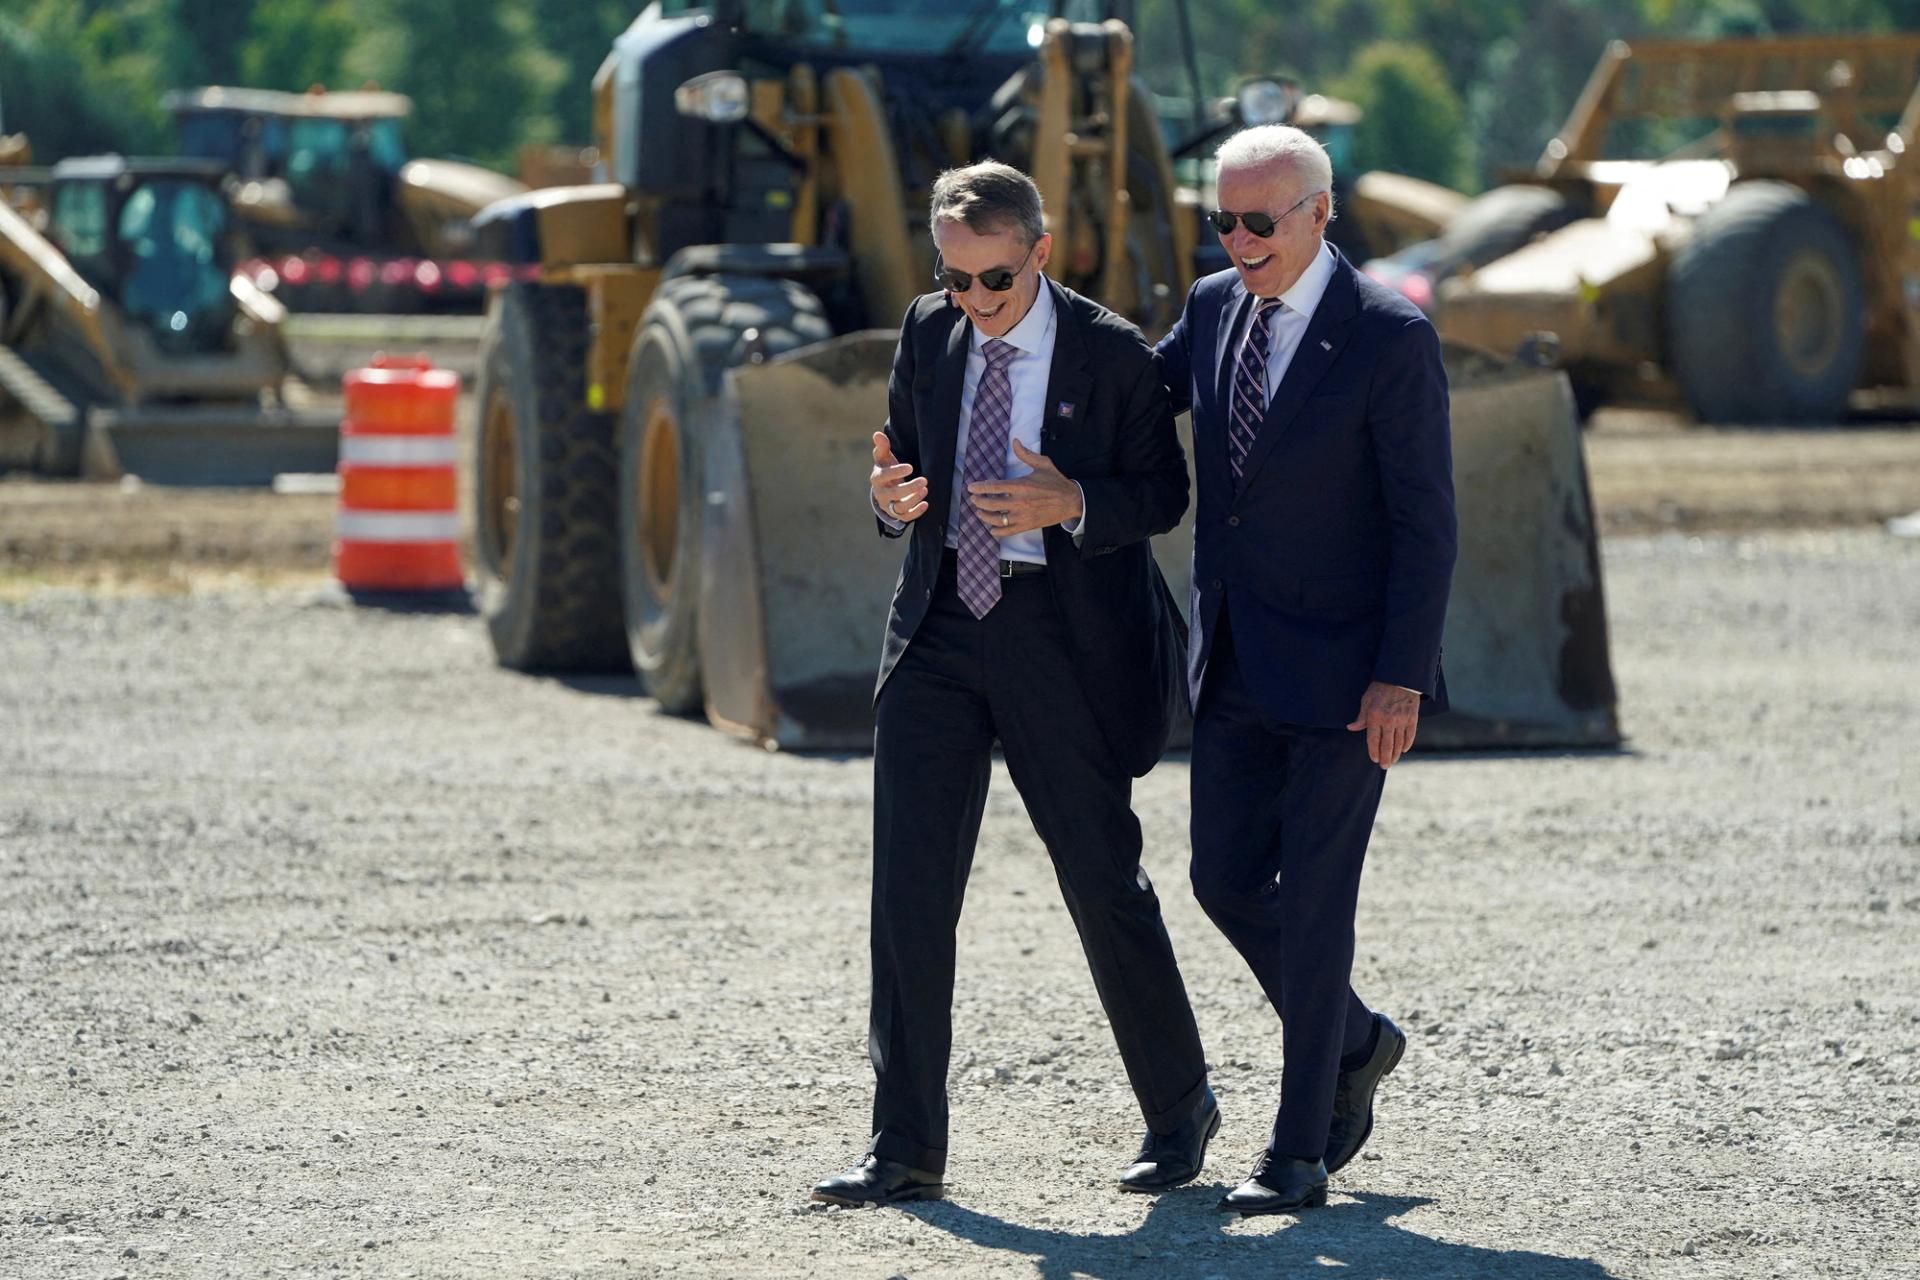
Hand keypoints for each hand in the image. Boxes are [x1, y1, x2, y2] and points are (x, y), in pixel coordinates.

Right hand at [870, 431, 928, 521]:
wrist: (885, 488)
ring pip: (899, 507)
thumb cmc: (886, 468)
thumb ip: (882, 446)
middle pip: (894, 494)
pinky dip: (916, 513)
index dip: (896, 472)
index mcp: (877, 478)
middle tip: (924, 480)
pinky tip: (925, 504)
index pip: (884, 476)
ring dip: (913, 500)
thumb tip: (878, 434)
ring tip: (925, 489)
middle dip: (909, 488)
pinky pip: (906, 517)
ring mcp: (889, 505)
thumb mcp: (883, 457)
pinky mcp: (898, 514)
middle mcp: (881, 494)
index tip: (910, 467)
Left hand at [966, 439, 1083, 537]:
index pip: (995, 487)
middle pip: (992, 504)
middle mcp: (1020, 502)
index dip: (980, 487)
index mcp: (1022, 486)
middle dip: (979, 501)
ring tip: (979, 512)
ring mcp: (1023, 515)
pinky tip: (992, 528)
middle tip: (973, 499)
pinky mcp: (1028, 525)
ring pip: (997, 519)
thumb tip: (1015, 441)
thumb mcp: (1042, 464)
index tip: (971, 487)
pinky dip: (998, 531)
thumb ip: (1026, 454)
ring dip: (985, 516)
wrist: (1071, 501)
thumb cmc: (1056, 482)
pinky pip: (1008, 531)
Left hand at [1346, 681, 1420, 768]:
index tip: (1374, 759)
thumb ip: (1361, 717)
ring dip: (1395, 754)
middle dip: (1385, 758)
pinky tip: (1403, 750)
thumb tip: (1351, 728)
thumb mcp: (1366, 700)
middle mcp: (1389, 720)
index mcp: (1375, 716)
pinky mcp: (1412, 717)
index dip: (1373, 751)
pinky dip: (1407, 744)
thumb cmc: (1380, 688)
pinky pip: (1410, 735)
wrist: (1400, 677)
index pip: (1373, 739)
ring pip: (1399, 742)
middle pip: (1387, 744)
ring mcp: (1402, 719)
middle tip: (1384, 766)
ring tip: (1392, 761)